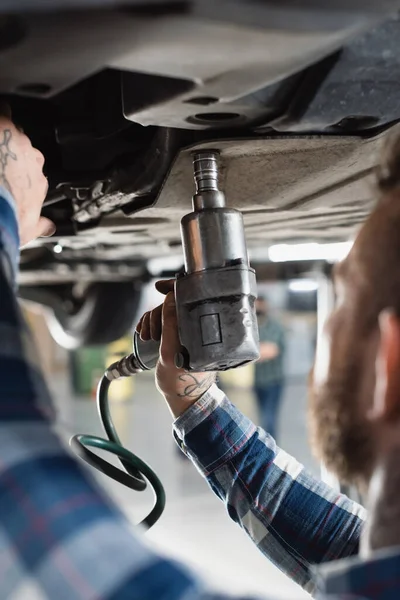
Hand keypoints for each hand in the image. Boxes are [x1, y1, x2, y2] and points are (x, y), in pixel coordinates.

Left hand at [0, 114, 54, 245]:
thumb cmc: (8, 217)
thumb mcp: (27, 230)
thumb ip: (40, 227)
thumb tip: (48, 227)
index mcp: (39, 182)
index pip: (35, 172)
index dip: (23, 173)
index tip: (12, 178)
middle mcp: (33, 160)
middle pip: (25, 150)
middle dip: (12, 152)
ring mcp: (17, 142)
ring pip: (13, 131)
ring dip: (3, 133)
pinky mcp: (3, 126)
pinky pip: (4, 114)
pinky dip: (2, 115)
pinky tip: (0, 114)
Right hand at [136, 280, 215, 417]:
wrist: (182, 398)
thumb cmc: (180, 379)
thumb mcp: (170, 352)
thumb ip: (171, 324)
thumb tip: (172, 296)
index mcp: (202, 328)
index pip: (190, 297)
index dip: (174, 288)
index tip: (159, 287)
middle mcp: (197, 327)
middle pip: (174, 304)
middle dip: (156, 314)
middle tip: (149, 335)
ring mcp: (189, 331)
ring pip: (166, 312)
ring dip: (151, 321)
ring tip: (146, 337)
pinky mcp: (180, 336)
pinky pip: (164, 321)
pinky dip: (151, 324)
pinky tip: (143, 333)